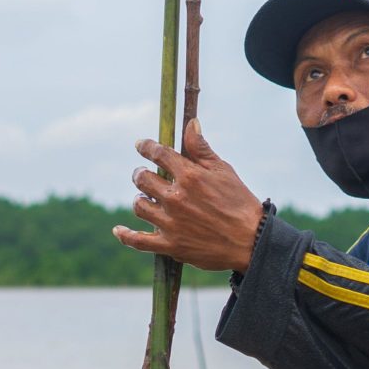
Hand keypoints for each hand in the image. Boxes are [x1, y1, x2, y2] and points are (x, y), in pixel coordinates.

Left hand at [114, 120, 264, 273]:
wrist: (251, 241)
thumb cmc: (240, 203)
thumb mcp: (223, 170)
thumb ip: (201, 148)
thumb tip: (191, 123)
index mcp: (189, 176)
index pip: (158, 154)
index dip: (146, 147)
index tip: (141, 145)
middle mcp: (176, 197)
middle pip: (142, 179)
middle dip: (141, 174)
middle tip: (144, 176)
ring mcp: (170, 223)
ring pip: (139, 205)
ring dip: (140, 199)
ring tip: (146, 199)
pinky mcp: (170, 245)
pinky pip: (138, 241)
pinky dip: (125, 236)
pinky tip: (118, 230)